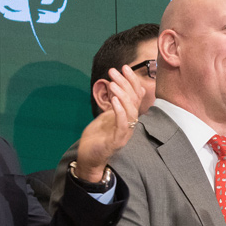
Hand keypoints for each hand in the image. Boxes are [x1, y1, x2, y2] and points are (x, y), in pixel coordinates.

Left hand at [75, 66, 143, 182]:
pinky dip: (119, 111)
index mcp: (129, 116)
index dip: (132, 81)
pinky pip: (122, 124)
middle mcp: (130, 123)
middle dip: (125, 83)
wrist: (89, 157)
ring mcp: (125, 133)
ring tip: (113, 84)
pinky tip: (114, 100)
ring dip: (122, 95)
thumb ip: (113, 103)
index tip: (125, 67)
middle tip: (115, 71)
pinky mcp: (116, 141)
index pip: (137, 95)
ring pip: (131, 111)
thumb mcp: (106, 115)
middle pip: (135, 100)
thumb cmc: (97, 137)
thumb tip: (116, 85)